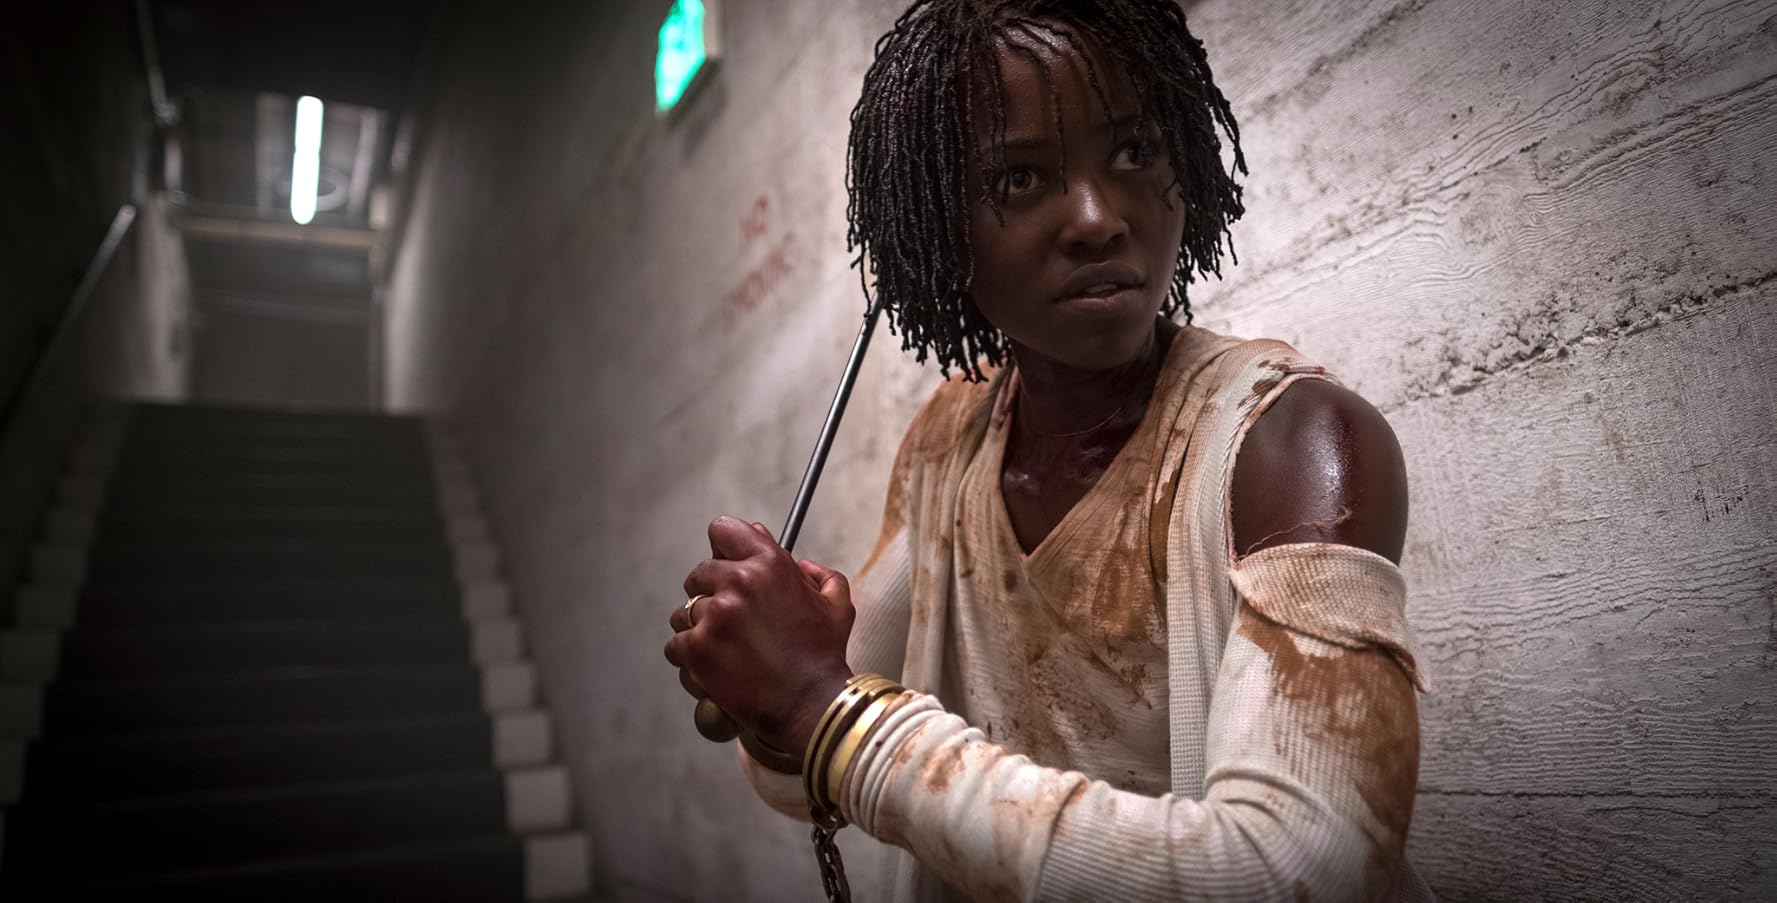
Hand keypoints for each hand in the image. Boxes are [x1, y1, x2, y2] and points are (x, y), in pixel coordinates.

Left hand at [665, 516, 854, 753]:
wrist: (811, 705)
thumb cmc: (823, 657)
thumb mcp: (836, 605)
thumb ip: (817, 574)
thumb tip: (798, 562)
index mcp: (769, 565)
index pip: (724, 530)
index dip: (725, 548)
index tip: (726, 563)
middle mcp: (738, 584)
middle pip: (699, 573)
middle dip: (711, 593)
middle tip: (731, 620)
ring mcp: (713, 617)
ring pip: (684, 612)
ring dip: (698, 628)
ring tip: (725, 648)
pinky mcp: (695, 648)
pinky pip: (675, 645)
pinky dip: (689, 658)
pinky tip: (715, 667)